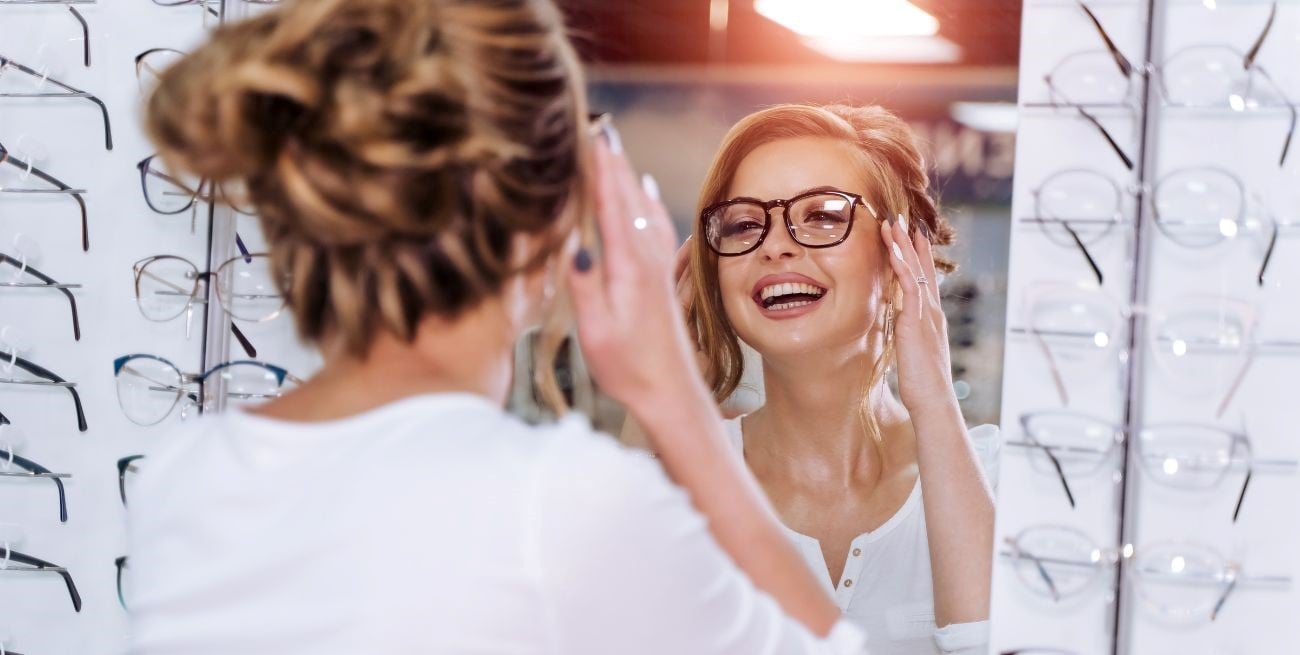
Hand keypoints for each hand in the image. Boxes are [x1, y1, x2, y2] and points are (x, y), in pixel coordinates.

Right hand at [568, 137, 704, 412]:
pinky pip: (655, 225)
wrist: (672, 393)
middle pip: (629, 197)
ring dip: (627, 175)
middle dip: (612, 161)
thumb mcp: (596, 332)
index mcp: (628, 266)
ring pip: (643, 207)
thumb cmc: (629, 368)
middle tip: (597, 126)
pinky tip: (647, 190)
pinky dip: (646, 200)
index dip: (600, 168)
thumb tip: (573, 245)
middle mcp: (647, 259)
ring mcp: (658, 266)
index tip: (590, 136)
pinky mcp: (662, 278)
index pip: (611, 205)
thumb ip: (584, 287)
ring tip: (613, 148)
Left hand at [879, 215, 957, 412]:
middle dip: (911, 243)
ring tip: (893, 223)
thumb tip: (901, 328)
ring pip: (916, 271)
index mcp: (931, 319)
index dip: (919, 257)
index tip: (912, 236)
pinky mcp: (917, 321)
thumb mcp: (914, 353)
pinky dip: (902, 265)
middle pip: (923, 269)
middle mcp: (932, 312)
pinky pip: (910, 286)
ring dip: (903, 245)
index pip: (926, 280)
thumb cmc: (923, 384)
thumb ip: (910, 336)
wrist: (934, 400)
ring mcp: (926, 314)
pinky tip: (893, 248)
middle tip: (902, 219)